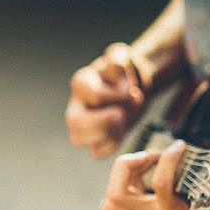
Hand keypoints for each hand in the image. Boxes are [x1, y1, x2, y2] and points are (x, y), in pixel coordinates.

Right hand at [66, 42, 146, 156]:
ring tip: (122, 121)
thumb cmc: (125, 71)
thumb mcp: (123, 57)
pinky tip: (121, 131)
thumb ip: (118, 61)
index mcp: (82, 82)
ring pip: (78, 139)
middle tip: (122, 115)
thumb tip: (120, 82)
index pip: (95, 96)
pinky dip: (112, 145)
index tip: (135, 94)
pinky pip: (95, 152)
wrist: (132, 84)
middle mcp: (76, 104)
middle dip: (105, 122)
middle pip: (75, 122)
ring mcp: (80, 123)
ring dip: (108, 134)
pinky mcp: (91, 138)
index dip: (119, 98)